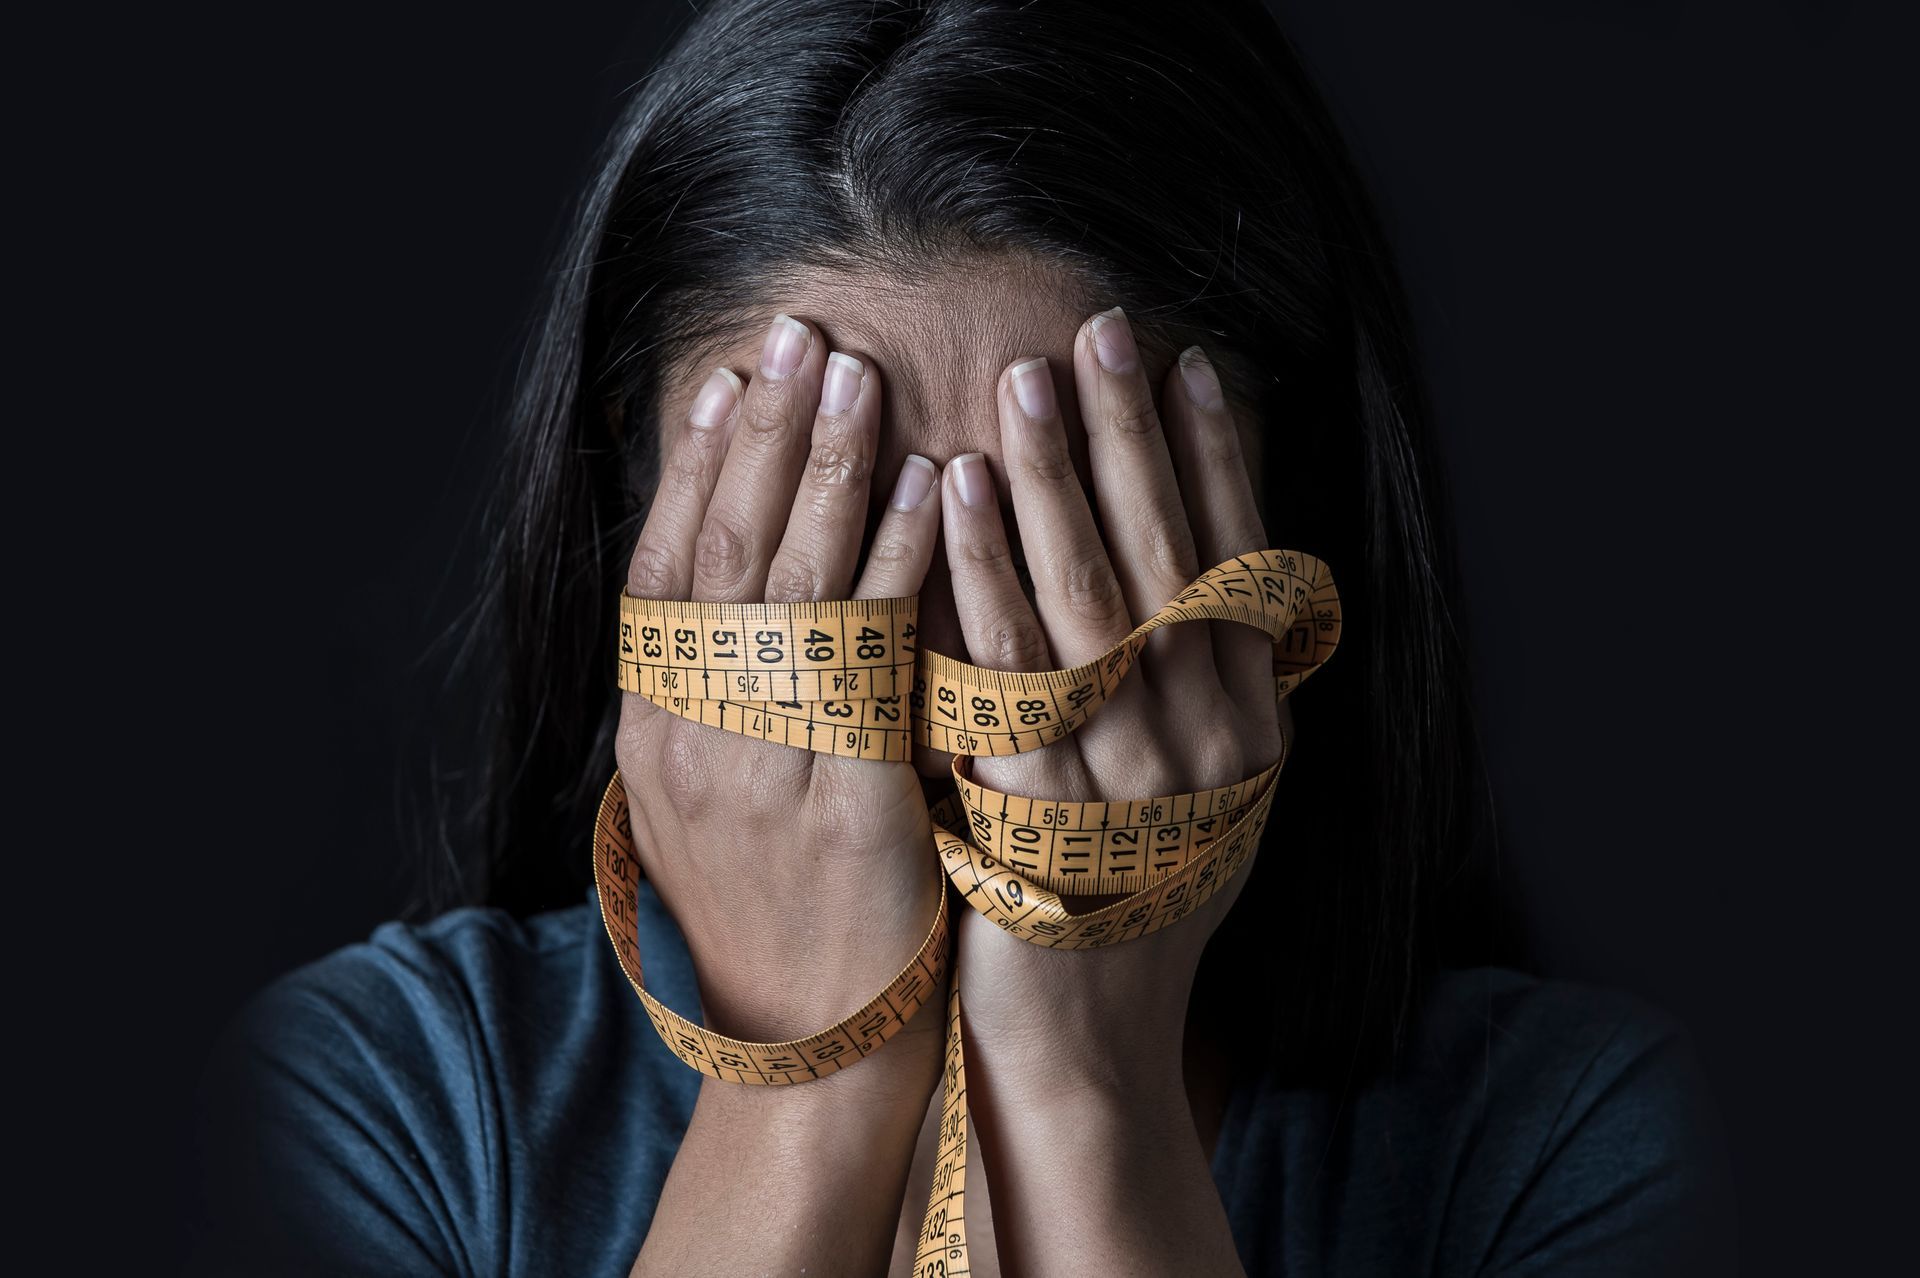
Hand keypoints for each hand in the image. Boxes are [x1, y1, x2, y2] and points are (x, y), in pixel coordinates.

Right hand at [615, 312, 947, 1056]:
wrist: (812, 1044)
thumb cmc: (779, 913)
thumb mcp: (714, 800)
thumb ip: (722, 695)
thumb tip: (744, 590)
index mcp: (654, 727)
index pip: (667, 565)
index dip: (698, 465)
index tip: (730, 377)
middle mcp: (689, 733)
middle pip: (723, 551)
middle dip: (763, 434)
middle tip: (799, 334)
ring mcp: (760, 764)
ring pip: (791, 583)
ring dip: (828, 468)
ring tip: (859, 374)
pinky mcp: (842, 796)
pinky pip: (872, 653)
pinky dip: (897, 562)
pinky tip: (930, 487)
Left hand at [937, 306, 1283, 1091]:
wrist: (1086, 1041)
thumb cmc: (1129, 901)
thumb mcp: (1199, 790)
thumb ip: (1203, 686)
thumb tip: (1194, 560)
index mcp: (1253, 723)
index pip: (1235, 559)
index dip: (1212, 457)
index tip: (1183, 364)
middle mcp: (1207, 738)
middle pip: (1167, 554)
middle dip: (1131, 437)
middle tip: (1099, 332)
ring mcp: (1128, 774)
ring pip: (1093, 595)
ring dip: (1058, 479)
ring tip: (1024, 382)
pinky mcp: (1039, 804)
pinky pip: (1010, 665)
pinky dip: (986, 571)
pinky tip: (962, 493)